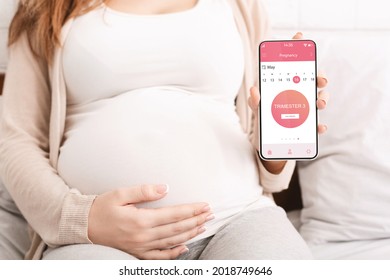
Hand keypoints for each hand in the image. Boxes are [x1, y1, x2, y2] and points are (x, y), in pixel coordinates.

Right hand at [88, 184, 212, 259]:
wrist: (84, 226)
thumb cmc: (102, 207)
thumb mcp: (120, 194)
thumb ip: (144, 191)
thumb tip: (165, 188)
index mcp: (141, 220)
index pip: (174, 215)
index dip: (191, 210)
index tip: (205, 205)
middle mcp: (143, 236)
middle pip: (177, 229)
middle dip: (196, 221)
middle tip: (211, 214)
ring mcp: (141, 247)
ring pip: (172, 242)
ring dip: (190, 234)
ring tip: (204, 226)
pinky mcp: (137, 254)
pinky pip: (160, 257)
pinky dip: (174, 253)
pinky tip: (185, 247)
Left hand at [248, 32, 328, 173]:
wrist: (267, 143)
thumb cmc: (263, 121)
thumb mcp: (257, 110)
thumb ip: (255, 101)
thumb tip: (253, 89)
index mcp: (286, 87)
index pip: (294, 65)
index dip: (297, 49)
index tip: (300, 36)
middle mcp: (299, 94)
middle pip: (313, 80)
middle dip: (319, 76)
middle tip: (320, 79)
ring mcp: (305, 109)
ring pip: (319, 99)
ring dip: (323, 99)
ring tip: (320, 104)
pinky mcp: (307, 126)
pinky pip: (316, 124)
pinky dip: (319, 126)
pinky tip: (319, 127)